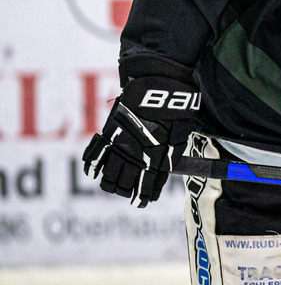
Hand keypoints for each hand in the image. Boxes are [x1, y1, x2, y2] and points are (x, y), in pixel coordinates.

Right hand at [83, 71, 198, 206]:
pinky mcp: (110, 132)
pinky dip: (93, 166)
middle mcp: (139, 156)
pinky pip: (96, 155)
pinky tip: (94, 173)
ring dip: (111, 184)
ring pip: (110, 176)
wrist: (162, 83)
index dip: (144, 196)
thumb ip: (171, 155)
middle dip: (128, 192)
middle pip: (127, 185)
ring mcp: (122, 144)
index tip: (142, 201)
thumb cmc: (178, 108)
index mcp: (160, 158)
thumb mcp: (182, 135)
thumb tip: (163, 171)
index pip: (149, 186)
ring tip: (114, 186)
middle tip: (129, 193)